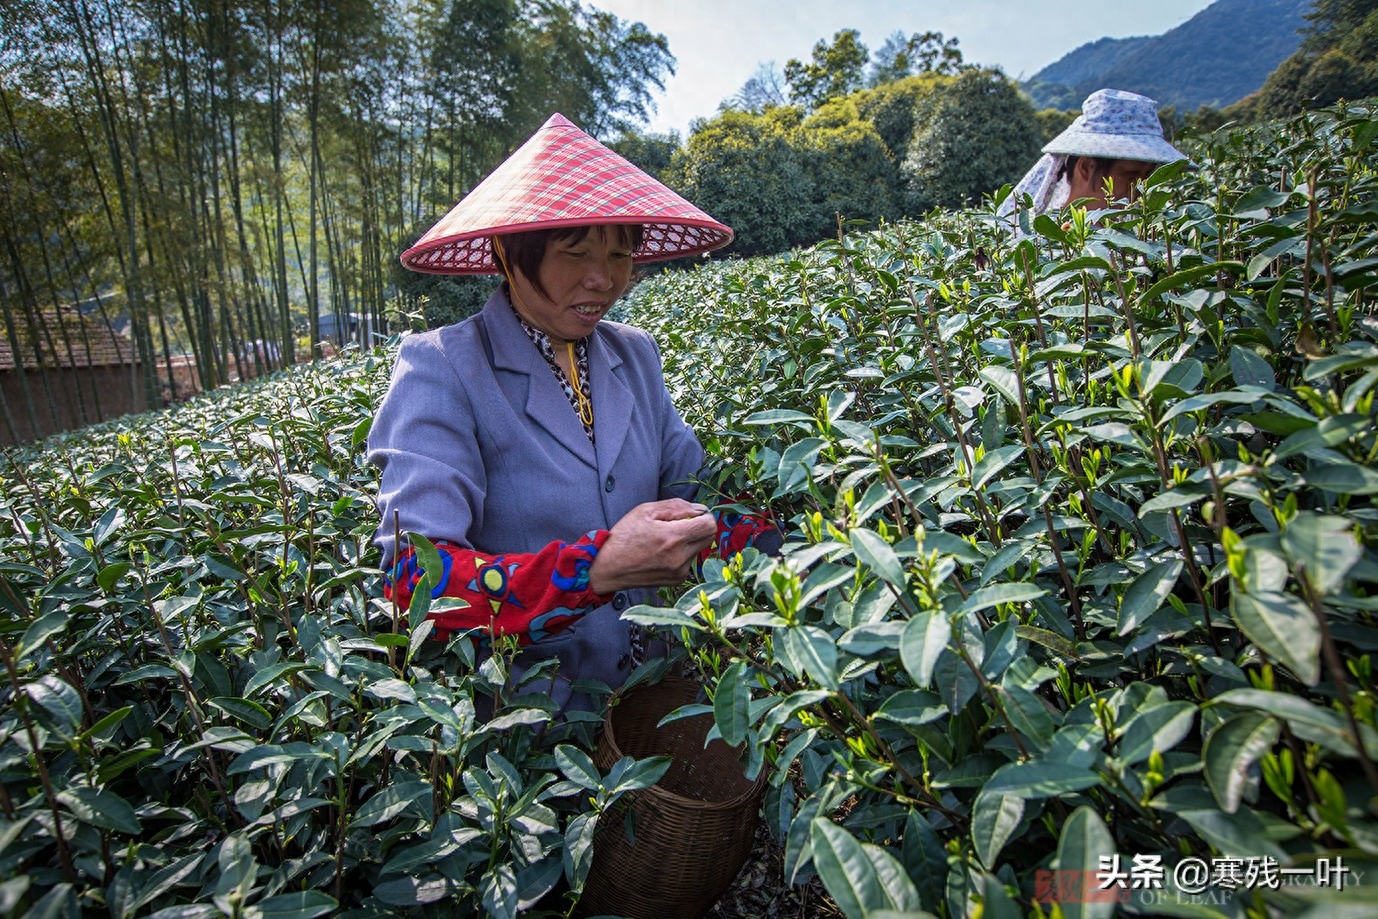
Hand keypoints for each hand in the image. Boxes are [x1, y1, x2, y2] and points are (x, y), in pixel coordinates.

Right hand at [588, 498, 716, 594]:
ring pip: (699, 549)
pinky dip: (682, 554)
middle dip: (700, 527)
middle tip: (680, 524)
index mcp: (672, 537)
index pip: (709, 525)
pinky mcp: (676, 580)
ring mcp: (679, 571)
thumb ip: (676, 506)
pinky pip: (689, 561)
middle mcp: (679, 557)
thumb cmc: (624, 536)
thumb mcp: (645, 511)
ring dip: (689, 541)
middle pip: (709, 537)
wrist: (608, 568)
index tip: (692, 515)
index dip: (704, 516)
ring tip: (665, 540)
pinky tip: (662, 553)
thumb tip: (700, 509)